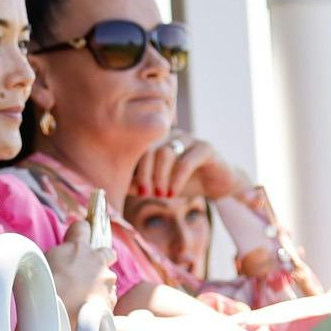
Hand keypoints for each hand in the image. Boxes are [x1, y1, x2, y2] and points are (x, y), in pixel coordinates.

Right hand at [45, 226, 112, 317]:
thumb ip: (60, 255)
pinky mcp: (111, 298)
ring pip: (108, 277)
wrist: (54, 317)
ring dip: (99, 283)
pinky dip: (100, 300)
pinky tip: (86, 307)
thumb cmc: (42, 289)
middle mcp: (97, 260)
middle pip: (107, 251)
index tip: (76, 238)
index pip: (83, 226)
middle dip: (101, 258)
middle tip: (88, 269)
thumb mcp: (44, 263)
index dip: (80, 232)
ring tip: (82, 296)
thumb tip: (65, 257)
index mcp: (78, 247)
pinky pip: (108, 296)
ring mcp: (106, 280)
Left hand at [131, 135, 248, 205]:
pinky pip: (187, 160)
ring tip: (161, 196)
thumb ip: (135, 184)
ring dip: (160, 178)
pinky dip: (177, 179)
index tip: (135, 191)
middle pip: (148, 149)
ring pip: (165, 153)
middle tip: (146, 194)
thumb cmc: (181, 182)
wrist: (216, 184)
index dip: (132, 170)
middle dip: (144, 174)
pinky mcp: (206, 147)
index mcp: (154, 141)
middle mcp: (169, 135)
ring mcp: (188, 138)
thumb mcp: (155, 185)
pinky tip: (173, 193)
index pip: (135, 148)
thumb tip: (114, 187)